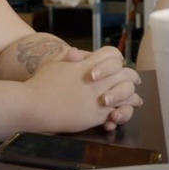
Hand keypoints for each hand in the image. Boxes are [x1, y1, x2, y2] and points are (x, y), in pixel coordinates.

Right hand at [24, 46, 141, 132]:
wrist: (33, 106)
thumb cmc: (40, 84)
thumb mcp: (54, 64)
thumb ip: (67, 57)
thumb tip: (77, 53)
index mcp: (87, 65)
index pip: (112, 55)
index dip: (117, 59)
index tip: (120, 64)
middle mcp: (96, 81)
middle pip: (125, 75)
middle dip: (131, 77)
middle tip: (135, 81)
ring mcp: (97, 99)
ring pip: (126, 95)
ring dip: (132, 96)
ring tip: (135, 100)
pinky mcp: (95, 116)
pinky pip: (116, 113)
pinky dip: (121, 113)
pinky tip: (121, 113)